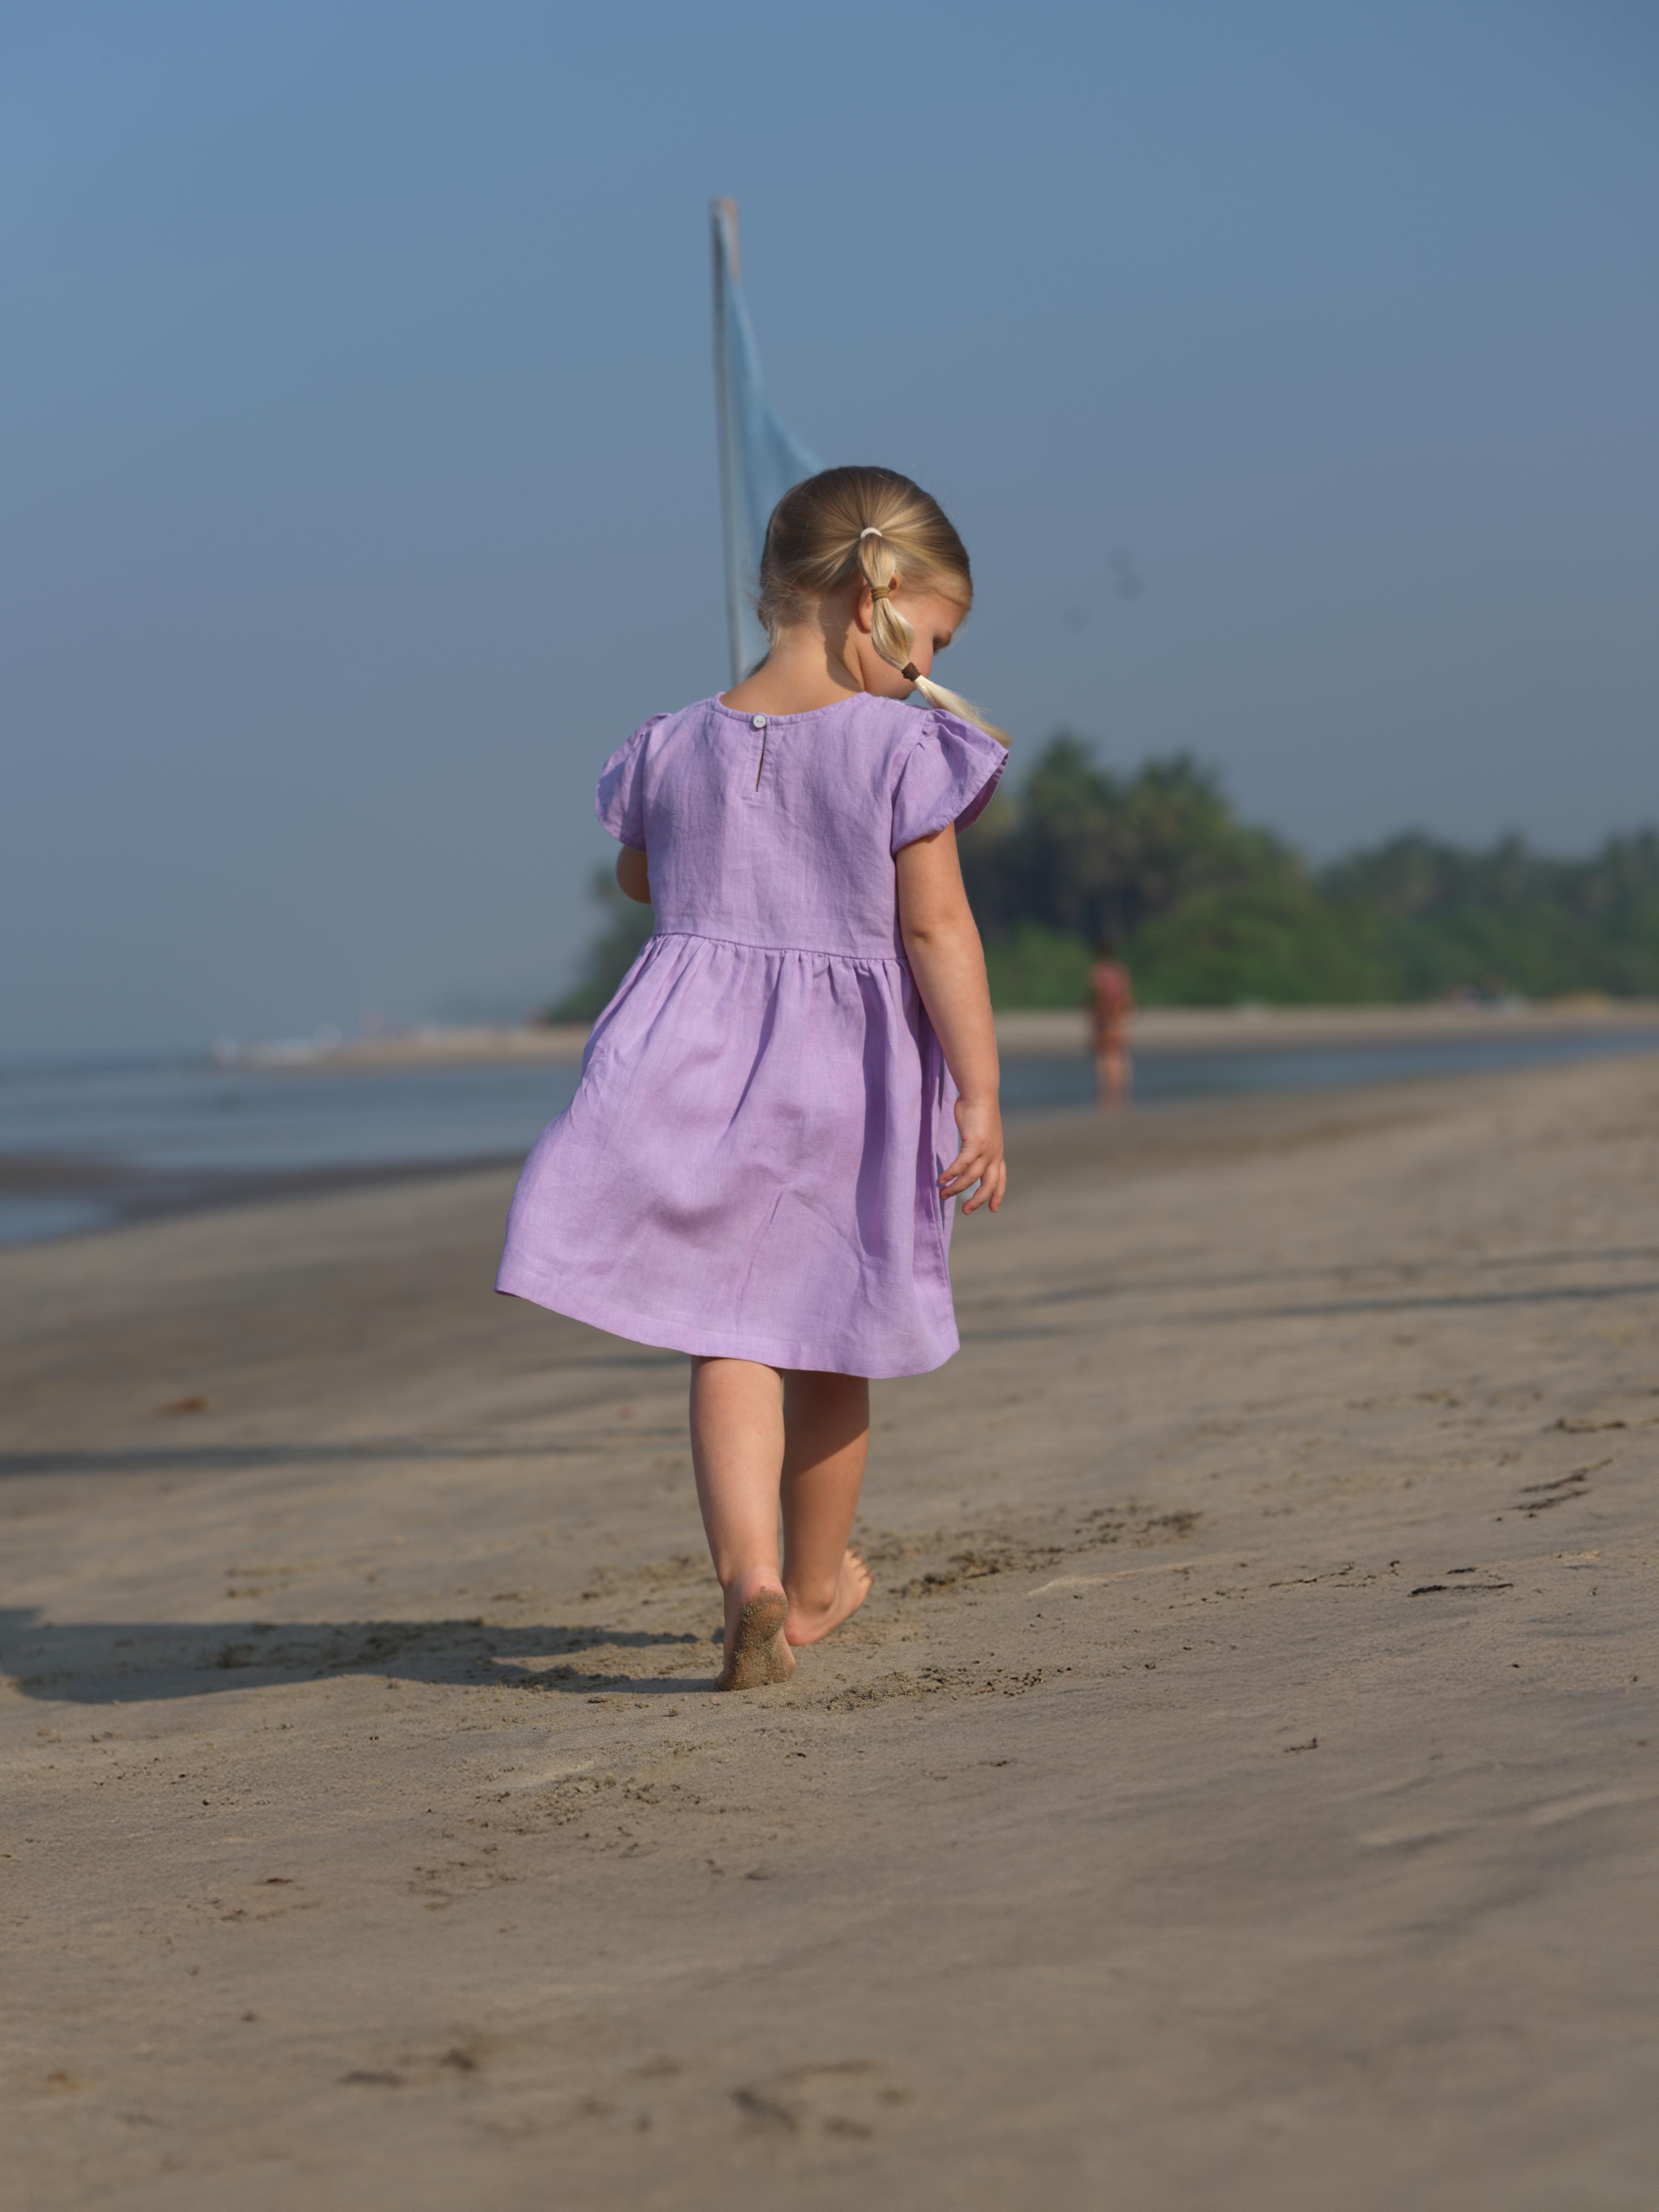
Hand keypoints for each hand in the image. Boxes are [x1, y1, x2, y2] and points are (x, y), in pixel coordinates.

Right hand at [940, 1095, 1005, 1215]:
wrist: (980, 1093)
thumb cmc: (978, 1110)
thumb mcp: (981, 1132)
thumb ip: (978, 1145)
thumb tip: (970, 1153)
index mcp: (997, 1153)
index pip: (1000, 1178)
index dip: (998, 1195)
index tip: (993, 1209)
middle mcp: (994, 1154)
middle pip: (989, 1184)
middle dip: (978, 1200)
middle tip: (966, 1211)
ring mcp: (986, 1149)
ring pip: (971, 1177)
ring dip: (956, 1188)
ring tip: (943, 1194)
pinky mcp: (975, 1143)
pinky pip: (962, 1165)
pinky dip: (951, 1174)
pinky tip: (941, 1179)